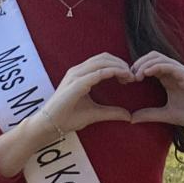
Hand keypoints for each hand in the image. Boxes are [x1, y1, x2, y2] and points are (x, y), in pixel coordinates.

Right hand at [0, 52, 135, 177]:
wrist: (50, 125)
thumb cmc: (68, 117)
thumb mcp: (96, 113)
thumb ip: (112, 112)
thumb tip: (129, 115)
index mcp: (81, 74)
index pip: (103, 61)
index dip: (119, 65)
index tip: (130, 78)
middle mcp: (78, 71)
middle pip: (104, 57)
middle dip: (121, 63)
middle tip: (133, 75)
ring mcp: (76, 75)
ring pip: (102, 61)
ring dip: (119, 66)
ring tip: (130, 76)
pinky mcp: (77, 83)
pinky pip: (98, 72)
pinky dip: (113, 72)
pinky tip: (122, 78)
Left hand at [129, 52, 183, 130]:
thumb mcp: (167, 115)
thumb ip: (150, 114)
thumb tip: (131, 118)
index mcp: (168, 78)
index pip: (149, 64)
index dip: (136, 69)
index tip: (126, 81)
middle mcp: (174, 71)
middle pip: (151, 56)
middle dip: (137, 63)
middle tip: (128, 77)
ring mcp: (181, 71)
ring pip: (159, 57)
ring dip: (144, 63)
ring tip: (135, 75)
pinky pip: (170, 65)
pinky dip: (156, 67)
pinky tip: (146, 74)